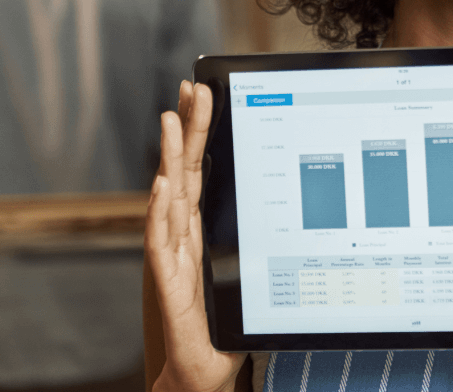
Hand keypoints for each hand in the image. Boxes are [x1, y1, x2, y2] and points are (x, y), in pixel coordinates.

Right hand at [146, 80, 245, 391]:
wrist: (200, 376)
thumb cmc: (222, 331)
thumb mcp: (249, 281)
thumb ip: (260, 253)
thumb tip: (293, 220)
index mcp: (203, 232)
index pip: (201, 172)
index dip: (198, 134)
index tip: (201, 96)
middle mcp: (185, 238)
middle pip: (185, 173)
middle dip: (186, 130)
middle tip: (190, 89)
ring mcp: (174, 258)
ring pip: (169, 199)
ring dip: (167, 158)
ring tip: (168, 121)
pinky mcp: (169, 284)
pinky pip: (163, 243)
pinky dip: (159, 213)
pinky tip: (161, 186)